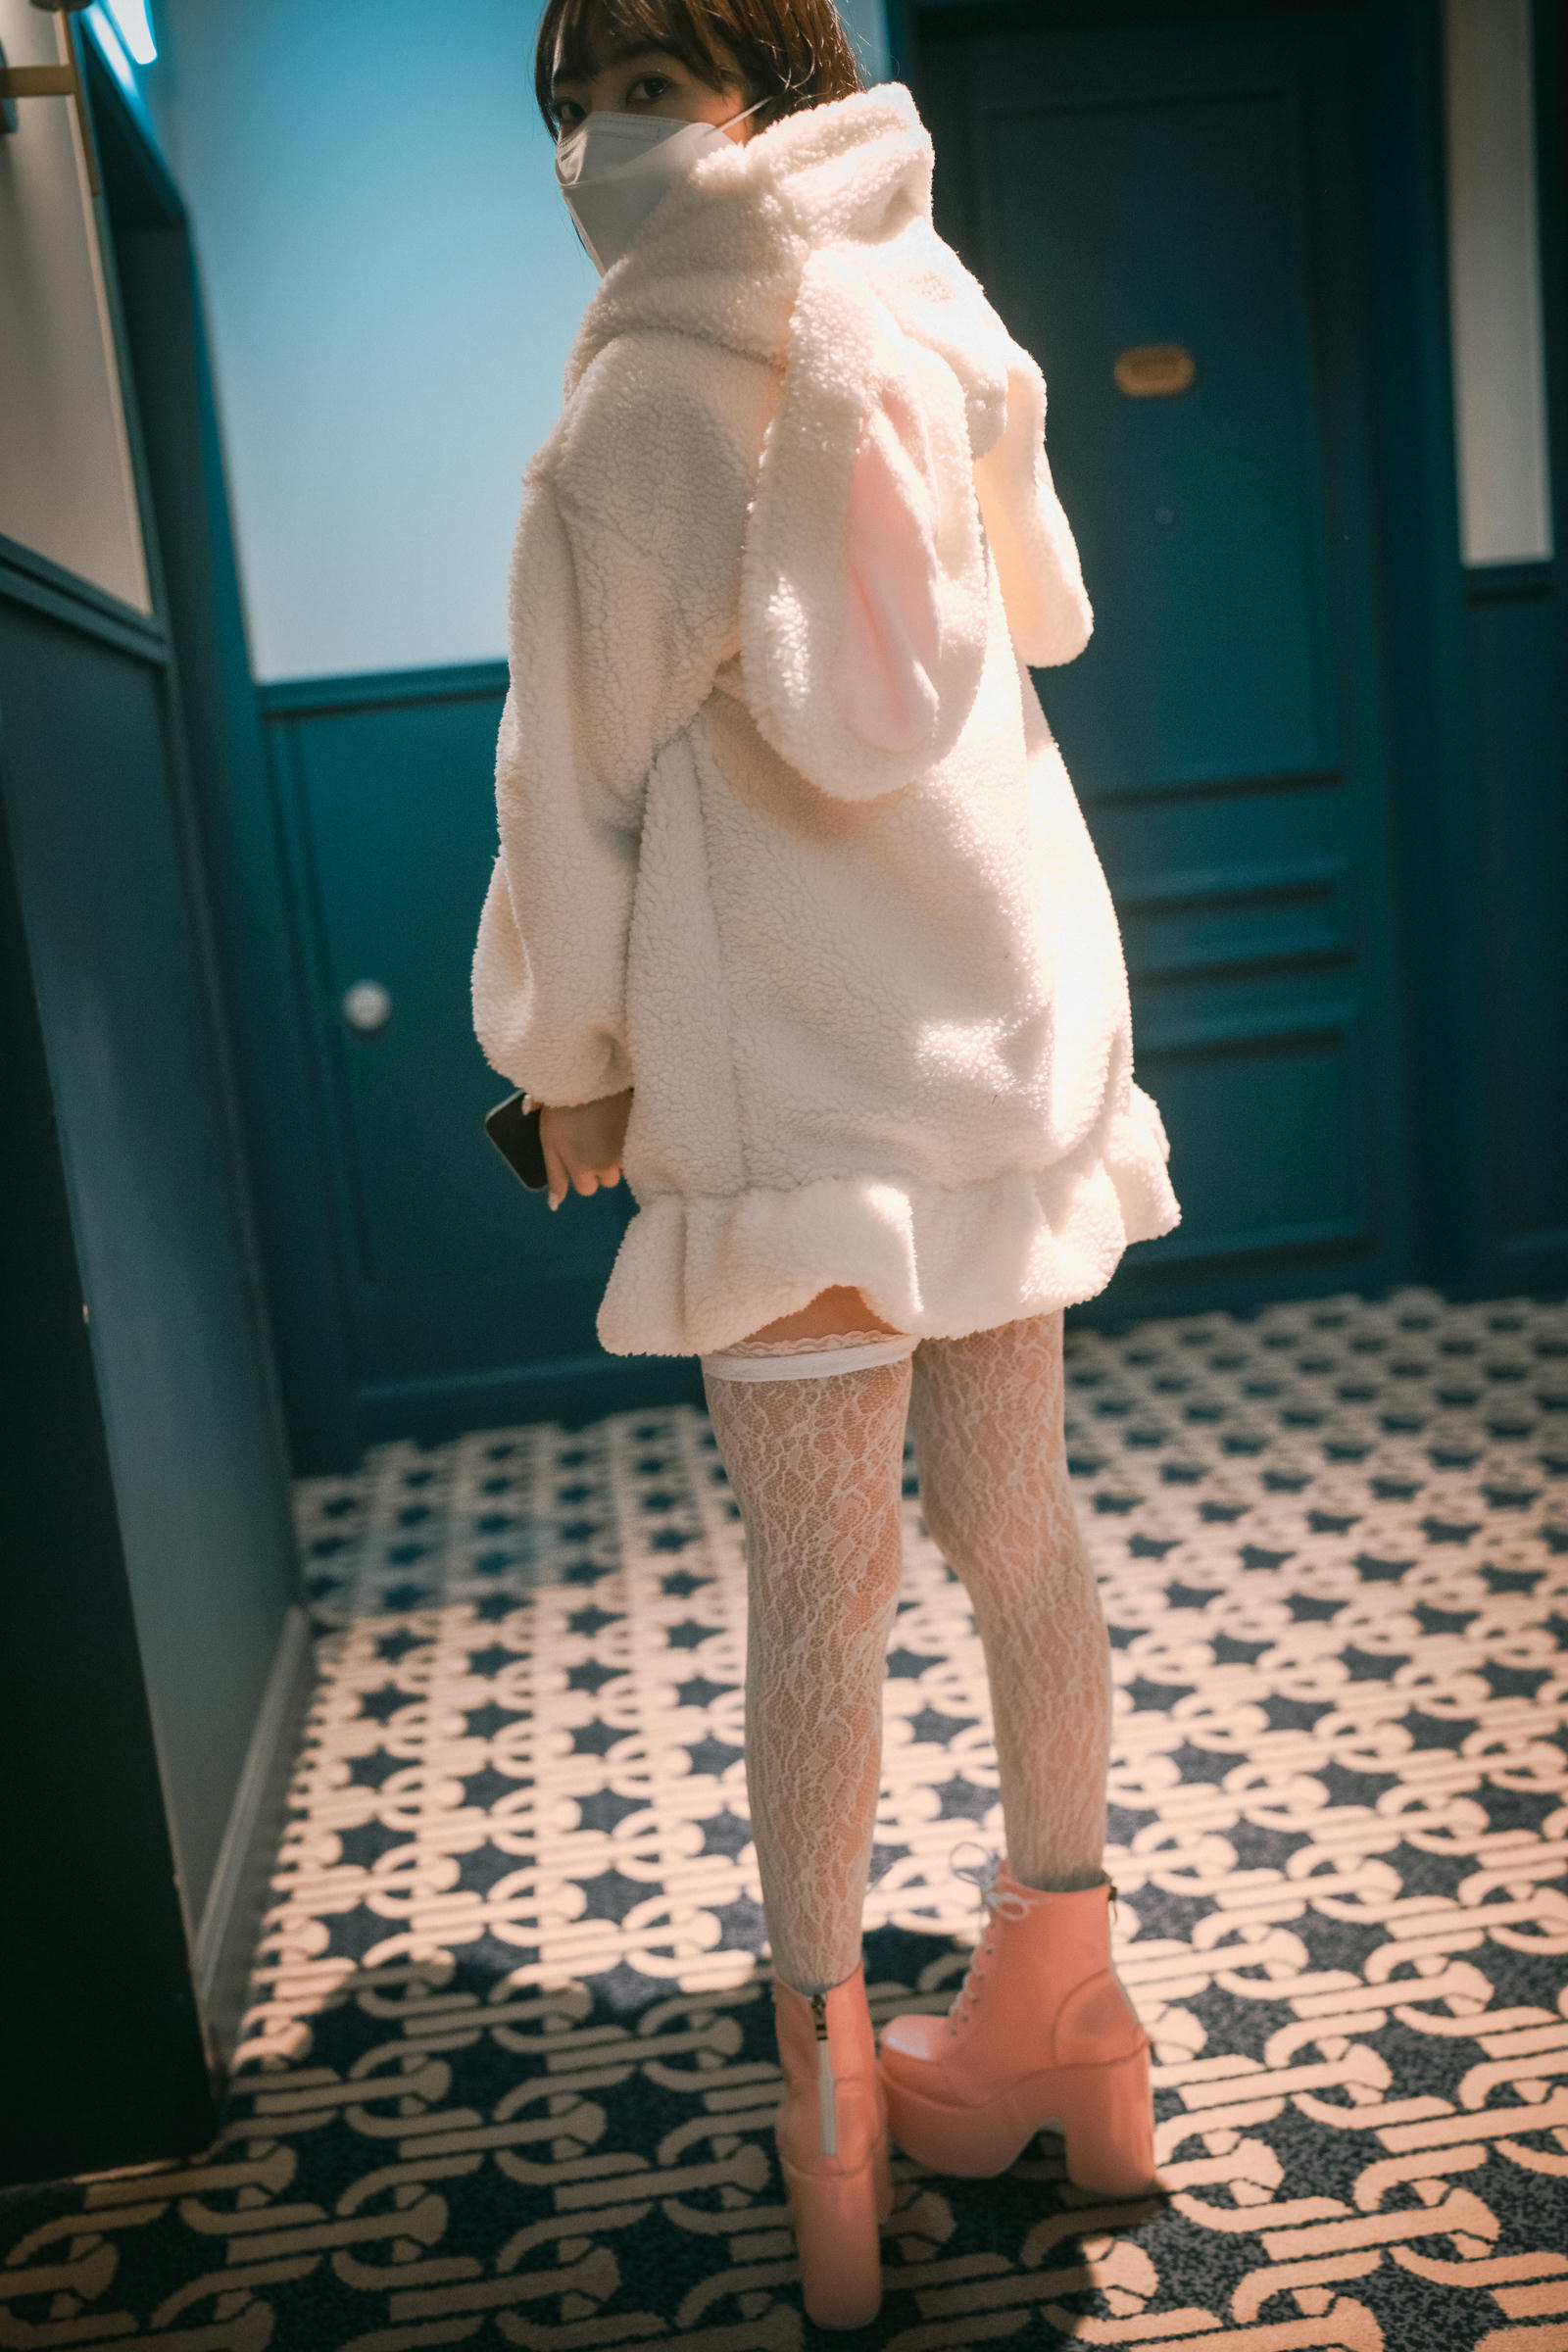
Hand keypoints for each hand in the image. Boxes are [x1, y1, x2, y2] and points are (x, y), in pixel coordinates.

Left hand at [538, 1089, 631, 1210]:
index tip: (581, 1150)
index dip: (583, 1170)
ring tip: (609, 1128)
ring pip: (624, 1166)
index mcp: (580, 1166)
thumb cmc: (563, 1106)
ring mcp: (624, 1151)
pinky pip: (639, 1150)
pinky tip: (622, 1124)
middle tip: (595, 1137)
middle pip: (607, 1180)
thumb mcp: (549, 1141)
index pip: (587, 1188)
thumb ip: (555, 1175)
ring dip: (618, 1154)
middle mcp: (604, 1164)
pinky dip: (632, 1142)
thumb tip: (555, 1205)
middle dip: (602, 1165)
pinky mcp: (640, 1136)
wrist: (587, 1074)